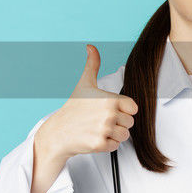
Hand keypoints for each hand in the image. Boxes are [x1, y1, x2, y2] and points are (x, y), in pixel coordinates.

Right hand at [34, 44, 139, 162]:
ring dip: (113, 134)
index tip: (109, 109)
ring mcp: (104, 129)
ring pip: (124, 135)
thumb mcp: (84, 84)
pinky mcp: (100, 144)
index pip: (133, 108)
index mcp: (109, 99)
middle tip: (100, 120)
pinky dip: (107, 144)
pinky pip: (115, 146)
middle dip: (118, 123)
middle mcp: (108, 114)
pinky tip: (95, 137)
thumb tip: (90, 47)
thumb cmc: (73, 108)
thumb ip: (92, 64)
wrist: (58, 132)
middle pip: (130, 123)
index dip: (123, 110)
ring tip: (98, 129)